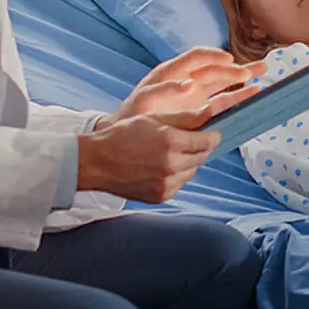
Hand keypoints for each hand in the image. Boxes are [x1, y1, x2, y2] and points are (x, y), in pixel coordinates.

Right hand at [75, 108, 220, 203]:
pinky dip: (176, 175)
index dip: (212, 135)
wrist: (96, 162)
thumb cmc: (122, 136)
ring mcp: (166, 183)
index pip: (209, 141)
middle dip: (199, 147)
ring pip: (192, 171)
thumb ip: (186, 117)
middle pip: (203, 156)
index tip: (211, 132)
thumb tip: (211, 112)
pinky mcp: (161, 196)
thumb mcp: (154, 118)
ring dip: (188, 161)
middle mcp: (171, 165)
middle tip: (185, 140)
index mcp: (171, 142)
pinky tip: (160, 166)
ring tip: (168, 153)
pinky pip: (180, 183)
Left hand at [99, 47, 262, 127]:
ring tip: (263, 70)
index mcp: (173, 72)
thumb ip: (167, 89)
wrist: (126, 133)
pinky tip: (251, 93)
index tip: (229, 61)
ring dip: (243, 76)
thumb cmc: (134, 114)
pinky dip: (236, 94)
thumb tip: (190, 84)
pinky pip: (220, 98)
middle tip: (255, 72)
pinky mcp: (198, 108)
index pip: (198, 57)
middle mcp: (187, 79)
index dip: (215, 56)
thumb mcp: (146, 99)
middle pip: (216, 68)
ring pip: (222, 81)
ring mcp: (194, 94)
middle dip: (236, 68)